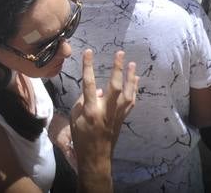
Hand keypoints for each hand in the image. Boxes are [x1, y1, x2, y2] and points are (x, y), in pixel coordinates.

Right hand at [70, 49, 136, 168]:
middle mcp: (106, 111)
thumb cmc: (81, 138)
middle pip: (115, 86)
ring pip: (128, 94)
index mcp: (91, 110)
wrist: (95, 157)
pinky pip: (131, 102)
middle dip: (118, 69)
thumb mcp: (74, 119)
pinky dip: (134, 90)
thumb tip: (96, 90)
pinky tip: (135, 80)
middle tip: (120, 53)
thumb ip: (82, 101)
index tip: (88, 52)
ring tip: (132, 64)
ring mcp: (116, 115)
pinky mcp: (122, 118)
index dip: (88, 66)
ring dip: (131, 78)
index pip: (89, 83)